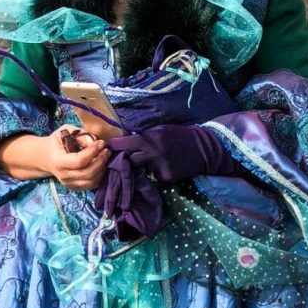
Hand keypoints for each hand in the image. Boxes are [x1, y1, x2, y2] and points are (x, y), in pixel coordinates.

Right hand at [43, 127, 108, 189]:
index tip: (101, 142)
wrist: (46, 157)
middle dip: (101, 160)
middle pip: (88, 173)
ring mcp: (69, 183)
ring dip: (103, 168)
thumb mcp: (64, 131)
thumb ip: (79, 135)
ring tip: (106, 156)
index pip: (79, 160)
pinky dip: (100, 175)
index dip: (93, 152)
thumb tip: (93, 142)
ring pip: (92, 181)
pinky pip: (92, 185)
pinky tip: (102, 165)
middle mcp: (63, 175)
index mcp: (58, 161)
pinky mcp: (75, 187)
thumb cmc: (57, 142)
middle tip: (107, 150)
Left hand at [104, 125, 235, 183]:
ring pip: (142, 169)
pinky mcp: (167, 177)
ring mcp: (159, 167)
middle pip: (129, 160)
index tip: (104, 147)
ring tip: (154, 161)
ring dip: (143, 167)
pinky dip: (157, 173)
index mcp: (149, 139)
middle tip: (122, 161)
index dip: (114, 146)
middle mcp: (152, 153)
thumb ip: (144, 136)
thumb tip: (126, 140)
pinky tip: (167, 167)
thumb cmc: (179, 136)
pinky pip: (155, 176)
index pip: (125, 143)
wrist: (203, 148)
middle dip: (125, 161)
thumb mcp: (160, 130)